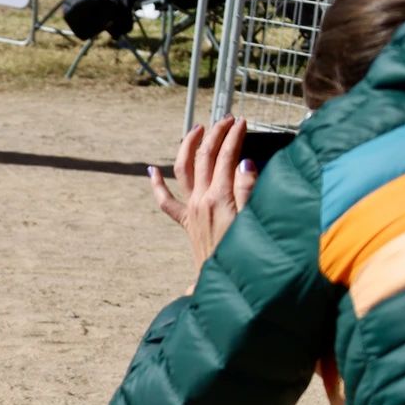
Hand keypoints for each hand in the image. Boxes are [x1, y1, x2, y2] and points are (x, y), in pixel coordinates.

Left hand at [147, 117, 258, 286]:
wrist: (225, 284)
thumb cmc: (246, 255)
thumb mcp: (254, 220)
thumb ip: (249, 189)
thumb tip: (245, 162)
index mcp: (220, 198)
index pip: (227, 156)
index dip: (234, 136)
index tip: (243, 122)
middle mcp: (201, 201)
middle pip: (204, 157)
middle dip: (216, 134)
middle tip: (227, 120)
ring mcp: (191, 211)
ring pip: (183, 171)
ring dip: (188, 146)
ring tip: (197, 129)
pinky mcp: (186, 223)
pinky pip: (166, 202)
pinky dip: (157, 185)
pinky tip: (150, 170)